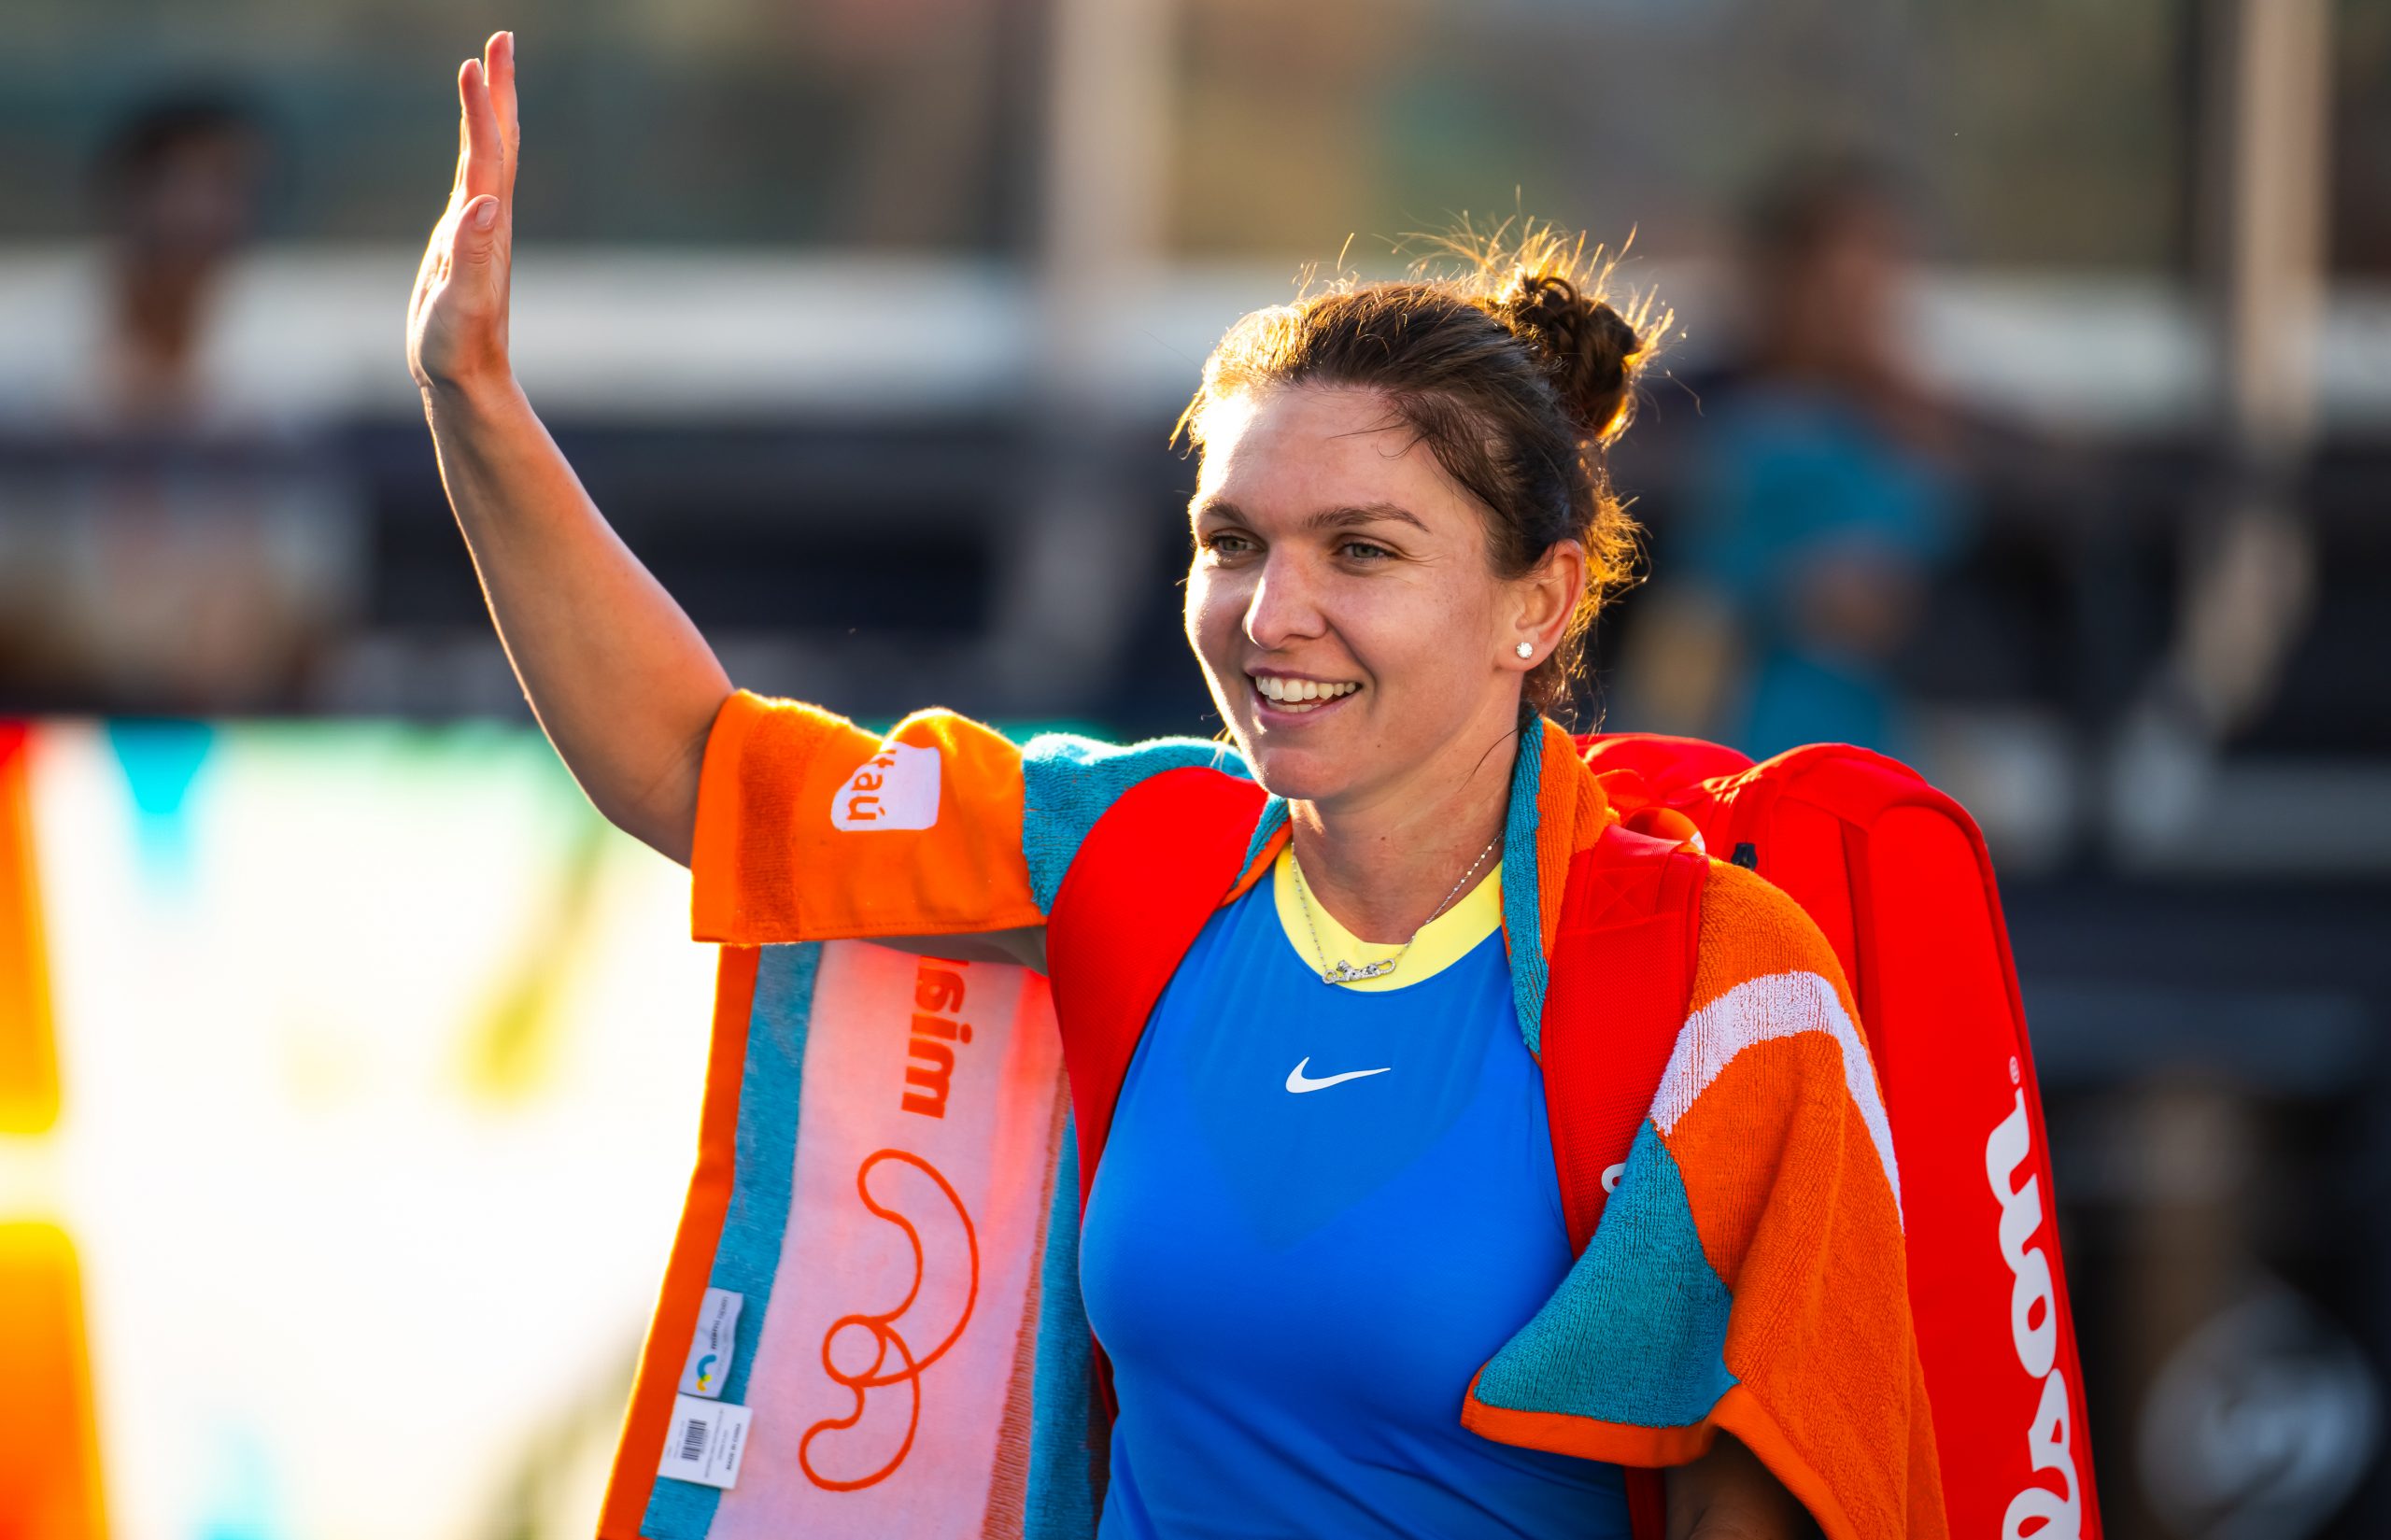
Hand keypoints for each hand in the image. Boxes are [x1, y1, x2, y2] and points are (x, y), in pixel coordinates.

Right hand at [407, 32, 519, 396]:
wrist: (467, 381)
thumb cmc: (459, 350)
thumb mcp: (461, 304)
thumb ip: (473, 256)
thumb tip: (488, 204)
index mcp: (485, 226)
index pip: (487, 154)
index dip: (482, 108)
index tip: (478, 60)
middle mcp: (487, 220)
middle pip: (499, 142)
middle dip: (499, 90)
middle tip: (502, 39)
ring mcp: (477, 228)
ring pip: (489, 157)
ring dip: (491, 112)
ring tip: (489, 72)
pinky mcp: (463, 241)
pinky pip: (473, 179)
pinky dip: (475, 148)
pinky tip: (475, 144)